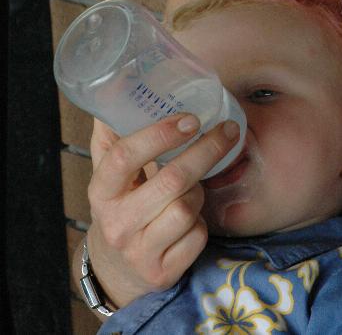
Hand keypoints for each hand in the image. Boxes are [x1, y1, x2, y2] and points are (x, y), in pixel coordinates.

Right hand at [85, 114, 239, 307]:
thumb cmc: (121, 204)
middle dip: (206, 151)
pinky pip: (197, 237)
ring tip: (193, 187)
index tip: (190, 118)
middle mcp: (116, 223)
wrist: (117, 269)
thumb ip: (115, 131)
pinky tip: (191, 219)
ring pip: (186, 208)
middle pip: (170, 180)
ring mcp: (139, 251)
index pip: (124, 157)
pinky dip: (201, 224)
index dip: (158, 135)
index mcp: (101, 190)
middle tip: (228, 130)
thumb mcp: (110, 171)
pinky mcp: (162, 272)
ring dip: (199, 191)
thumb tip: (121, 83)